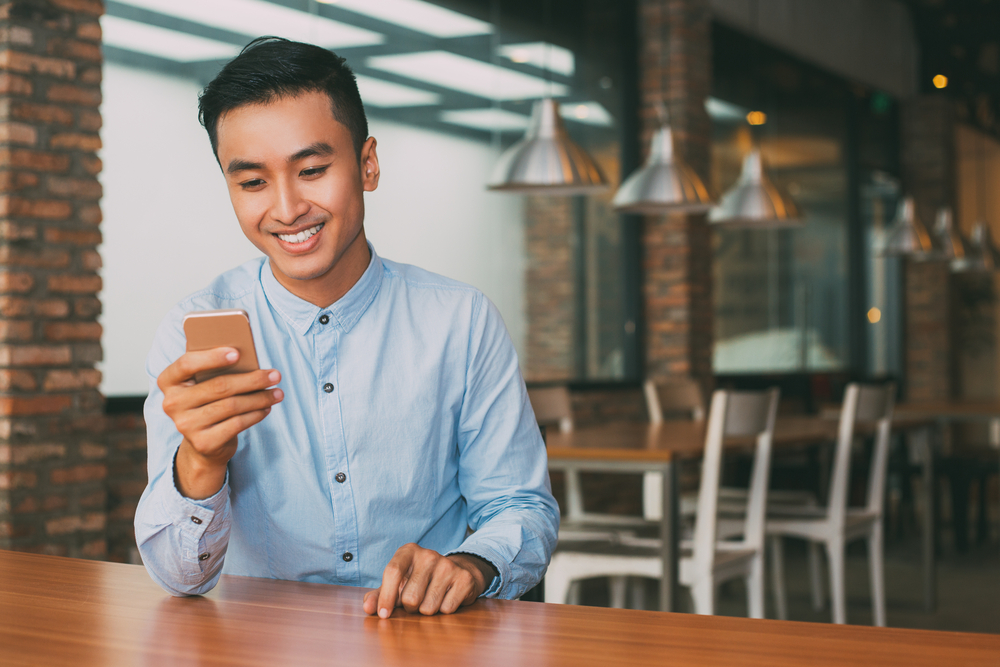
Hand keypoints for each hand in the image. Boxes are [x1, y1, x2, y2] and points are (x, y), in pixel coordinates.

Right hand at [159, 347, 282, 498]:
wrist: (203, 444)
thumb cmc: (208, 403)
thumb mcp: (204, 384)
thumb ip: (215, 370)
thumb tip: (248, 358)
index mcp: (168, 381)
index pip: (186, 364)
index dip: (212, 357)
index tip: (237, 353)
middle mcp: (172, 403)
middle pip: (219, 386)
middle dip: (253, 379)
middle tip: (275, 375)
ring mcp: (185, 425)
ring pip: (232, 405)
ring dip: (260, 398)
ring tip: (277, 393)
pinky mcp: (203, 442)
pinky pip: (237, 423)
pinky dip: (256, 414)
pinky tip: (266, 408)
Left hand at [362, 544, 497, 617]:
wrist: (453, 572)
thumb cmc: (417, 581)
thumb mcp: (397, 584)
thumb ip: (378, 595)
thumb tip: (368, 608)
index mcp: (408, 551)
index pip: (393, 572)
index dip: (386, 597)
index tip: (383, 615)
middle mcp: (429, 555)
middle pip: (411, 597)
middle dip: (410, 607)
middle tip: (415, 600)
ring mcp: (448, 565)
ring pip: (428, 607)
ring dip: (426, 611)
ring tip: (430, 599)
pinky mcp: (464, 578)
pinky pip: (447, 609)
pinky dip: (443, 611)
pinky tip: (445, 599)